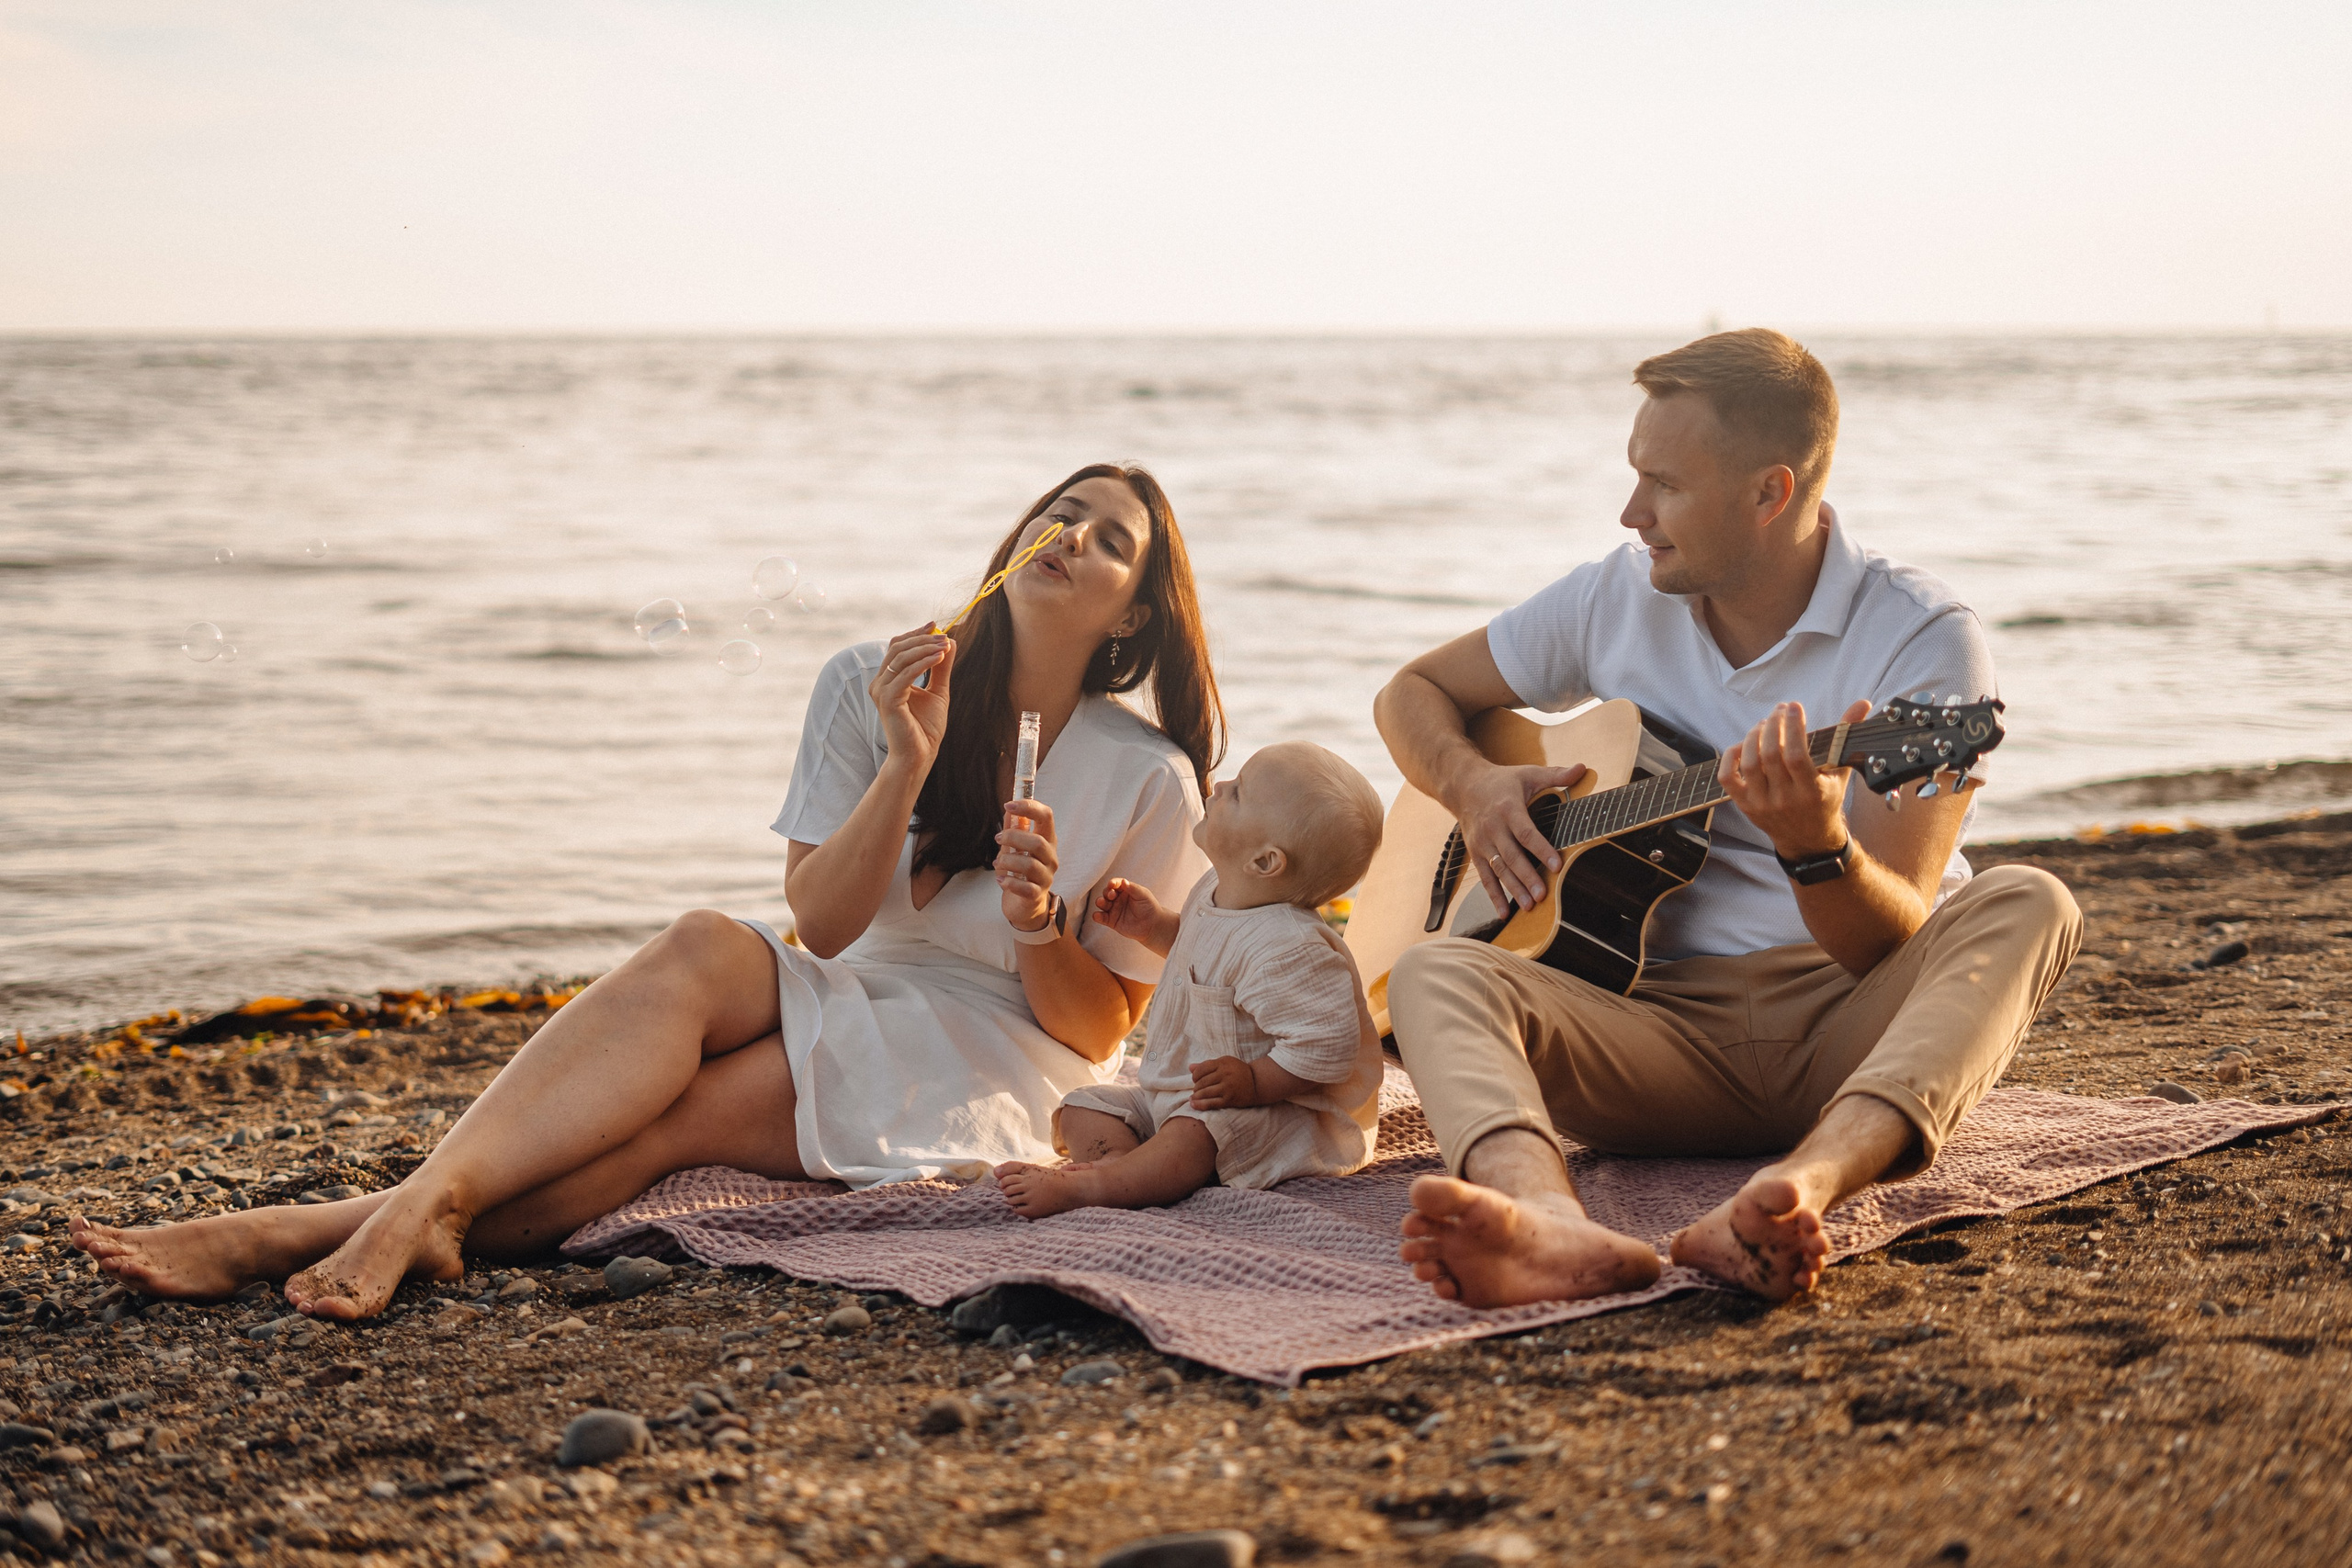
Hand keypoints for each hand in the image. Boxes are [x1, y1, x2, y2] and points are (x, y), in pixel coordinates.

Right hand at [867, 627, 954, 774]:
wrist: (919, 756)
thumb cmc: (925, 728)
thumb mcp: (938, 691)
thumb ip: (941, 667)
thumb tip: (949, 642)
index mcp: (888, 679)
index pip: (897, 647)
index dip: (915, 634)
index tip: (935, 625)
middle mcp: (880, 683)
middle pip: (897, 648)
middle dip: (922, 639)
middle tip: (944, 636)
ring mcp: (881, 691)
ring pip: (900, 657)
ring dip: (925, 648)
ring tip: (945, 646)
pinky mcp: (888, 700)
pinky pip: (905, 674)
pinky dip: (923, 663)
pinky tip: (939, 658)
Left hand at [994, 797, 1059, 931]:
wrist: (1025, 905)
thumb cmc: (1021, 873)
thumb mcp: (1016, 848)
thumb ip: (1013, 829)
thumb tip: (1009, 809)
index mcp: (1047, 840)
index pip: (1047, 817)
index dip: (1029, 807)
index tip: (1009, 805)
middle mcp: (1050, 858)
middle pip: (1038, 842)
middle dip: (1013, 837)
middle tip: (998, 838)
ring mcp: (1046, 877)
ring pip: (1030, 865)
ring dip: (1007, 860)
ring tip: (997, 862)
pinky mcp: (1037, 895)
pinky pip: (1025, 888)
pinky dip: (1009, 882)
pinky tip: (1001, 879)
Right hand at [1093, 878, 1162, 941]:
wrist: (1152, 925)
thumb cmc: (1149, 907)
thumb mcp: (1143, 895)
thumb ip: (1133, 888)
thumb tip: (1123, 881)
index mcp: (1125, 890)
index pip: (1115, 884)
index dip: (1112, 883)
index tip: (1112, 884)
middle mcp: (1117, 899)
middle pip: (1106, 893)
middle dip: (1106, 892)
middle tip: (1111, 895)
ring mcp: (1114, 910)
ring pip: (1102, 904)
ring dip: (1100, 902)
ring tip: (1101, 902)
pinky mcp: (1111, 921)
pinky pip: (1101, 918)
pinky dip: (1097, 916)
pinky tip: (1097, 915)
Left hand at [1188, 1056, 1258, 1109]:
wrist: (1257, 1083)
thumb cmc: (1238, 1071)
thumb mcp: (1225, 1063)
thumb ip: (1207, 1065)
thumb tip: (1190, 1067)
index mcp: (1223, 1063)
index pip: (1202, 1069)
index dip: (1195, 1075)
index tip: (1195, 1079)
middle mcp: (1225, 1074)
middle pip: (1202, 1082)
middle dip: (1196, 1087)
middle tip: (1195, 1090)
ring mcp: (1227, 1088)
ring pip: (1205, 1093)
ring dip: (1196, 1096)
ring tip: (1193, 1098)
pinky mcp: (1229, 1100)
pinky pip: (1211, 1103)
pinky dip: (1200, 1105)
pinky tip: (1193, 1104)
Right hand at [1455, 760, 1586, 914]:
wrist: (1462, 785)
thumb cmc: (1501, 781)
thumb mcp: (1527, 774)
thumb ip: (1555, 775)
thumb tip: (1582, 768)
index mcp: (1508, 808)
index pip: (1526, 832)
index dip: (1542, 849)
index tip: (1557, 865)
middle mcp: (1493, 828)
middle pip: (1512, 856)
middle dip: (1527, 877)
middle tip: (1543, 895)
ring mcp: (1482, 843)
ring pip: (1499, 870)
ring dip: (1513, 889)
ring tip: (1530, 906)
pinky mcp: (1476, 853)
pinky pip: (1485, 877)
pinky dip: (1494, 896)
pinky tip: (1505, 912)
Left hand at [1717, 699, 1871, 860]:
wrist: (1808, 839)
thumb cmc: (1826, 799)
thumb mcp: (1840, 771)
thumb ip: (1846, 736)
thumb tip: (1862, 703)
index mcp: (1812, 792)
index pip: (1796, 756)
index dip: (1793, 728)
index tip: (1794, 707)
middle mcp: (1785, 800)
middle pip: (1771, 756)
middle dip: (1774, 725)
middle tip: (1780, 710)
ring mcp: (1762, 804)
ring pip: (1750, 764)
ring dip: (1754, 736)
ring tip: (1765, 724)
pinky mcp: (1745, 805)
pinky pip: (1728, 778)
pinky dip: (1731, 756)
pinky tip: (1743, 744)